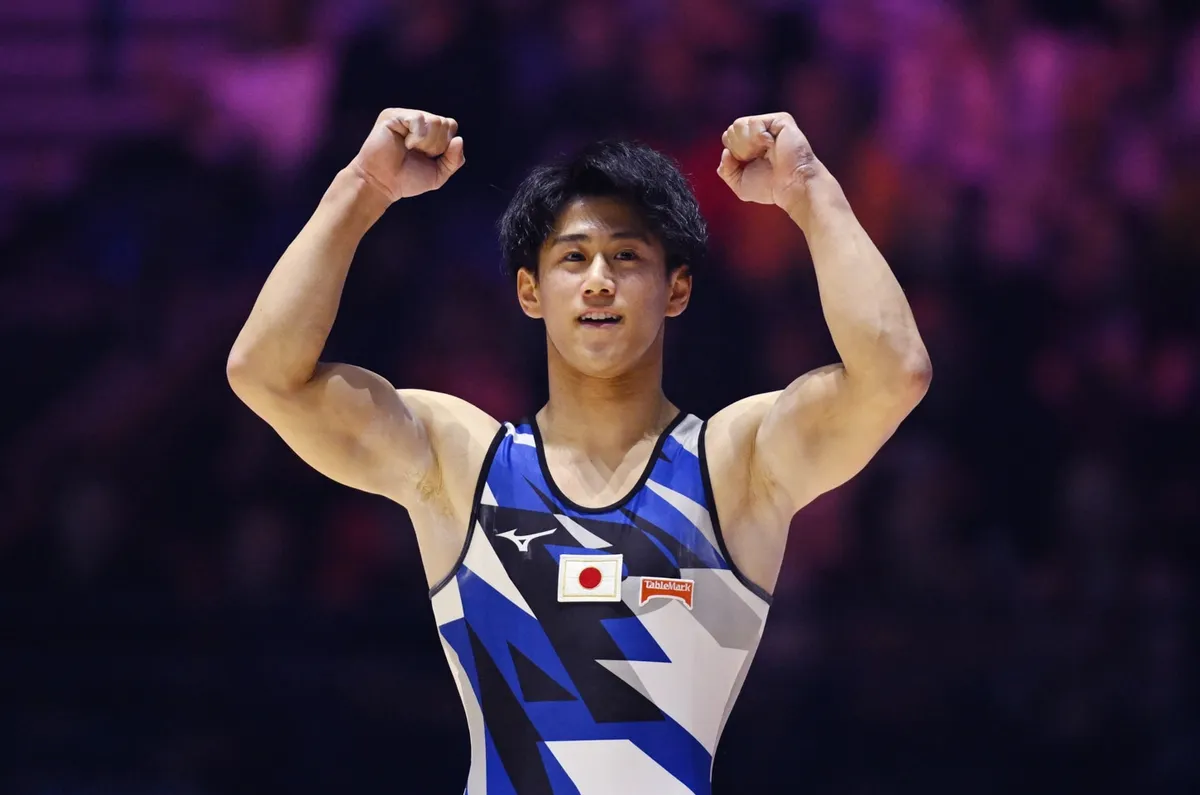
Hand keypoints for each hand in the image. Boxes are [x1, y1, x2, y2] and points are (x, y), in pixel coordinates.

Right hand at [349, 108, 464, 201]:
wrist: (383, 184)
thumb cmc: (407, 179)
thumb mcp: (439, 174)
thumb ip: (454, 159)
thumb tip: (459, 140)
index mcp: (430, 131)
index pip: (451, 126)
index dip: (446, 145)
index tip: (430, 157)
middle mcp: (419, 121)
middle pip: (445, 123)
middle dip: (436, 146)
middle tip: (418, 154)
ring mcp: (406, 116)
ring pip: (435, 121)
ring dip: (426, 142)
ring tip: (410, 149)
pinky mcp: (393, 116)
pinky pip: (418, 119)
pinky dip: (416, 137)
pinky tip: (405, 144)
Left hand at [717, 113, 819, 211]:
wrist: (791, 185)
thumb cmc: (771, 186)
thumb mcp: (739, 183)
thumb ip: (726, 170)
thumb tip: (725, 152)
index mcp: (751, 145)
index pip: (728, 137)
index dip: (732, 152)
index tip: (746, 163)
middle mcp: (760, 133)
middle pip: (732, 129)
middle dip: (738, 148)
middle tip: (755, 158)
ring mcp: (770, 125)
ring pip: (738, 124)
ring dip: (746, 144)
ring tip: (762, 152)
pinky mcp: (780, 120)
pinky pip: (754, 122)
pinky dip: (758, 138)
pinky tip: (771, 145)